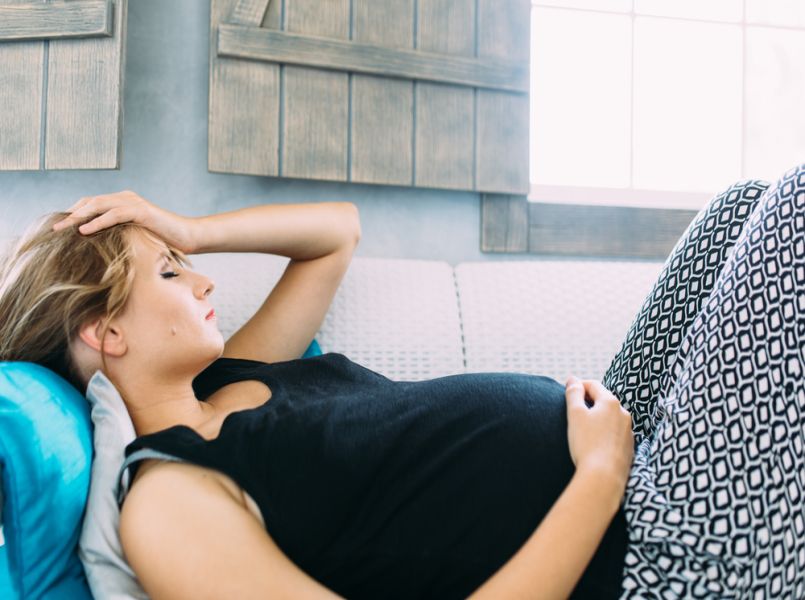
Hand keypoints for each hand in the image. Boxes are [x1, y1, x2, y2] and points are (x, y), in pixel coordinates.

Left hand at [51, 190, 198, 253]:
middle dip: (71, 215)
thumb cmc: (164, 240)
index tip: (59, 228)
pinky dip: (98, 221)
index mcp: (122, 202)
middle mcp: (126, 198)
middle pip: (91, 202)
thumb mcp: (135, 236)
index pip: (91, 203)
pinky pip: (114, 214)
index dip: (74, 214)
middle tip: (54, 229)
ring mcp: (133, 202)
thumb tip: (98, 247)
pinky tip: (85, 230)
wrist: (188, 236)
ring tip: (63, 229)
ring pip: (99, 205)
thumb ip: (118, 234)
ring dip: (79, 217)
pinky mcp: (141, 211)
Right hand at [564, 376, 633, 496]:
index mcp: (611, 402)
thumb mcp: (575, 414)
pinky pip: (615, 434)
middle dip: (589, 401)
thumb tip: (573, 380)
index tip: (567, 390)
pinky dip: (605, 433)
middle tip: (573, 408)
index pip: (593, 385)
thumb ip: (573, 394)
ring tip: (583, 427)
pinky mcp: (629, 448)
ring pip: (611, 418)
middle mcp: (623, 414)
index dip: (579, 385)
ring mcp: (628, 432)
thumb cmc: (587, 443)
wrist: (604, 477)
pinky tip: (595, 443)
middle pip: (604, 400)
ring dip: (598, 418)